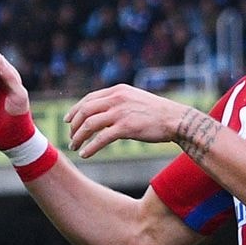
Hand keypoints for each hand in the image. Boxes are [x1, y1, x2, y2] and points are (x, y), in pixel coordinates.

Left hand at [64, 85, 193, 157]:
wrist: (177, 120)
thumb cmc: (158, 113)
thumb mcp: (136, 100)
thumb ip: (120, 103)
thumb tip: (105, 113)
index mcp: (118, 91)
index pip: (89, 98)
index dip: (75, 110)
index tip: (68, 120)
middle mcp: (117, 99)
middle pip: (85, 111)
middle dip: (74, 125)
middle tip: (71, 137)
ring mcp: (121, 113)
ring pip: (89, 124)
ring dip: (79, 137)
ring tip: (75, 147)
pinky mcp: (126, 128)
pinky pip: (101, 138)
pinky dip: (90, 147)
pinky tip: (85, 154)